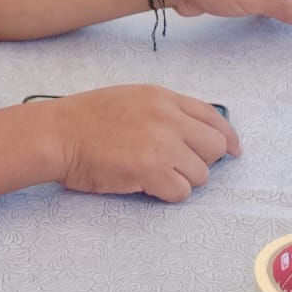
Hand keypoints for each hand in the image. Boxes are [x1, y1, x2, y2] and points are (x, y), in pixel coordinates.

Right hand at [43, 85, 240, 202]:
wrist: (57, 134)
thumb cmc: (84, 119)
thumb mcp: (131, 99)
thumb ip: (163, 111)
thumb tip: (193, 133)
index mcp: (163, 97)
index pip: (213, 116)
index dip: (228, 138)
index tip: (233, 151)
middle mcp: (168, 118)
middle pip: (215, 148)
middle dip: (201, 161)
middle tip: (177, 167)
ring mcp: (161, 144)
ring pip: (201, 175)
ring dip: (180, 180)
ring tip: (152, 174)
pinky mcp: (151, 170)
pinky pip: (180, 193)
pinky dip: (165, 194)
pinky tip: (144, 184)